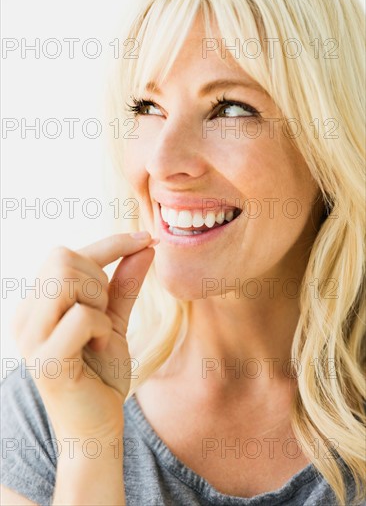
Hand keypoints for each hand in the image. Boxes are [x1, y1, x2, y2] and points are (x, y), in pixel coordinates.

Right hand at [13, 232, 157, 439]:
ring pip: (64, 280)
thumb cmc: (101, 373)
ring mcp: (31, 340)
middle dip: (97, 280)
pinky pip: (81, 317)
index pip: (64, 254)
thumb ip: (124, 284)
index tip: (145, 239)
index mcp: (35, 306)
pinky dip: (102, 326)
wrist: (97, 428)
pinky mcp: (47, 361)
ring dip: (96, 300)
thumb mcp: (113, 320)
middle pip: (62, 259)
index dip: (108, 242)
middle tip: (104, 314)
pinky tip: (101, 346)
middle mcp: (24, 318)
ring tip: (100, 329)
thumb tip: (145, 247)